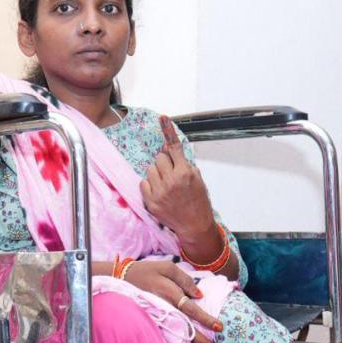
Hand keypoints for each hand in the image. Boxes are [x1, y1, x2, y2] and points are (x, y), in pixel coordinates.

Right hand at [123, 260, 222, 342]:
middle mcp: (163, 308)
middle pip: (185, 328)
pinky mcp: (150, 323)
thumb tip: (199, 295)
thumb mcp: (166, 267)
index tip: (219, 327)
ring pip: (176, 335)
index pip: (190, 309)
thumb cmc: (145, 271)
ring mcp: (156, 318)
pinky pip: (165, 337)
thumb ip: (184, 280)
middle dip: (201, 341)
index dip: (205, 318)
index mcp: (168, 293)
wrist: (118, 279)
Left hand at [141, 116, 213, 239]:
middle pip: (160, 157)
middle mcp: (171, 181)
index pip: (174, 147)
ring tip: (166, 184)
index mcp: (185, 173)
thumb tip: (169, 149)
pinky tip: (160, 192)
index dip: (168, 131)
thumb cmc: (198, 201)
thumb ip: (184, 163)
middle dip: (165, 162)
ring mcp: (160, 192)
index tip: (162, 118)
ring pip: (150, 169)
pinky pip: (143, 183)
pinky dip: (150, 185)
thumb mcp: (197, 179)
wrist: (194, 225)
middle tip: (172, 173)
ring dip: (157, 173)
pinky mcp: (151, 202)